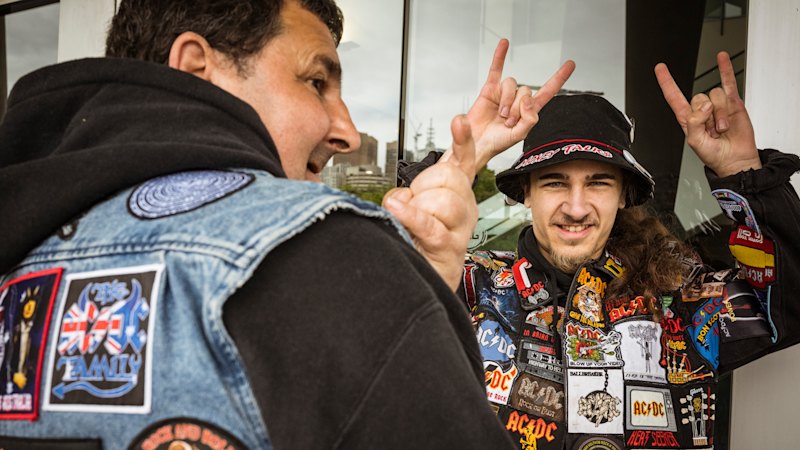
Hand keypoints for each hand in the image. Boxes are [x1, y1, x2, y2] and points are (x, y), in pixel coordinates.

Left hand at [383, 115, 478, 289]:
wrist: (422, 280)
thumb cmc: (416, 242)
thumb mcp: (412, 208)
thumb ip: (408, 193)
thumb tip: (401, 196)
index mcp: (457, 194)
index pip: (463, 161)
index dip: (463, 141)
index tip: (459, 121)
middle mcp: (464, 209)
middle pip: (450, 177)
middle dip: (423, 186)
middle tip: (413, 205)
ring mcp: (460, 229)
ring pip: (443, 200)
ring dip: (417, 208)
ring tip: (410, 222)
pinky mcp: (449, 247)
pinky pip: (430, 225)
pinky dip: (411, 216)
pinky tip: (397, 211)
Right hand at [441, 39, 574, 169]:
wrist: (475, 143)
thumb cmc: (496, 142)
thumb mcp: (519, 136)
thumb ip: (530, 119)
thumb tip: (529, 100)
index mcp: (529, 111)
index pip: (547, 92)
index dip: (558, 79)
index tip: (570, 65)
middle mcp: (517, 100)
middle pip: (526, 90)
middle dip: (518, 107)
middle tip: (508, 122)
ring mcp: (504, 94)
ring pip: (512, 85)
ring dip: (508, 100)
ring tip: (501, 115)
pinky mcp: (490, 89)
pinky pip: (496, 69)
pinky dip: (500, 56)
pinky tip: (505, 43)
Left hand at [655, 51, 759, 176]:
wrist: (735, 160)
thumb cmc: (714, 155)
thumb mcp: (695, 142)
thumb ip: (694, 123)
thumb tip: (705, 106)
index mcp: (688, 119)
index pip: (674, 97)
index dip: (666, 82)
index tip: (660, 68)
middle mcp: (702, 110)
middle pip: (698, 97)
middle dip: (707, 114)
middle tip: (713, 130)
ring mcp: (718, 106)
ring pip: (715, 95)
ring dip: (720, 114)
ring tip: (723, 128)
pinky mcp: (733, 104)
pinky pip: (728, 82)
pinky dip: (725, 69)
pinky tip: (721, 59)